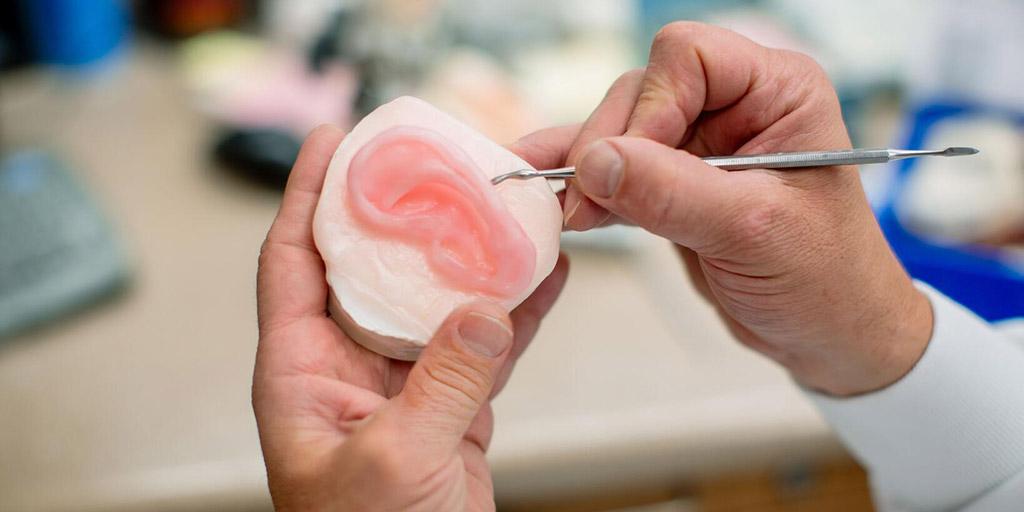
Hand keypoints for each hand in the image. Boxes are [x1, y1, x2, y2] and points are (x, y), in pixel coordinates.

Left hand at [253, 126, 568, 510]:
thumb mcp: (395, 463)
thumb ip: (442, 383)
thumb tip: (482, 311)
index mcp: (302, 375)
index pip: (293, 263)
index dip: (308, 197)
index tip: (332, 142)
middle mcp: (347, 371)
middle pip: (374, 268)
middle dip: (407, 215)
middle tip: (442, 166)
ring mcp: (403, 388)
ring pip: (438, 302)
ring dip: (474, 260)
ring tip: (508, 211)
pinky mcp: (452, 411)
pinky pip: (485, 347)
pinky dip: (517, 314)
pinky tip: (545, 278)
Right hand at [532, 22, 932, 395]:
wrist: (831, 336)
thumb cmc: (825, 280)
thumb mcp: (753, 233)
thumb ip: (672, 193)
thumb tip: (595, 162)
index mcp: (776, 92)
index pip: (688, 59)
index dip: (651, 107)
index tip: (630, 166)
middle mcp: (737, 106)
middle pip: (642, 92)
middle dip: (607, 146)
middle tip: (583, 205)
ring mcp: (701, 145)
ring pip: (619, 130)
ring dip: (584, 168)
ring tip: (558, 208)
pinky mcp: (674, 183)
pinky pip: (616, 169)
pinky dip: (584, 186)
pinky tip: (551, 202)